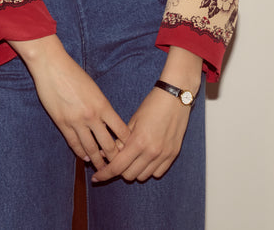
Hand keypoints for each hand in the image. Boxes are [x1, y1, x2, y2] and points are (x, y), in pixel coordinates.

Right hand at [9, 35, 129, 170]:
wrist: (52, 66)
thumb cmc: (73, 73)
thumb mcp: (93, 88)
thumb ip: (101, 105)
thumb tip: (107, 121)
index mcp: (102, 104)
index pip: (120, 130)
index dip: (125, 142)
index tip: (129, 150)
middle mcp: (91, 116)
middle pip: (107, 145)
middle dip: (113, 157)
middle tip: (118, 166)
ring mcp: (76, 121)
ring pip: (90, 149)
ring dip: (97, 160)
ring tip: (102, 168)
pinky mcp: (62, 124)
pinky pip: (74, 144)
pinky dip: (80, 153)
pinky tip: (84, 157)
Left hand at [92, 46, 202, 182]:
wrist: (176, 97)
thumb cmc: (152, 104)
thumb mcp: (133, 120)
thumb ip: (121, 139)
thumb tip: (105, 153)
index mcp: (138, 141)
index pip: (117, 167)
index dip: (105, 174)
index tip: (97, 177)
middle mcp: (151, 152)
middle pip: (129, 175)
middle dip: (120, 170)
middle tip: (117, 160)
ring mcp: (164, 155)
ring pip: (143, 176)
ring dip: (134, 170)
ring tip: (132, 158)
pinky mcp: (173, 155)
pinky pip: (157, 173)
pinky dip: (149, 169)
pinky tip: (146, 158)